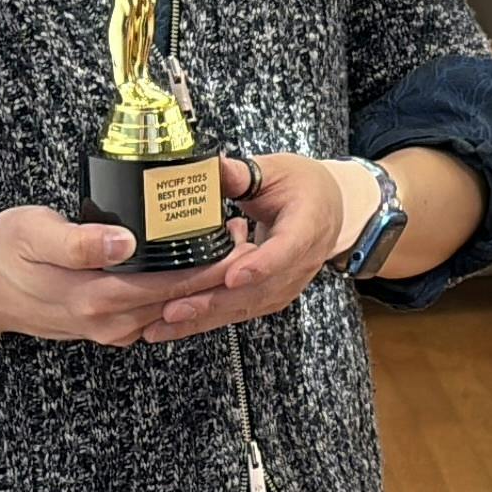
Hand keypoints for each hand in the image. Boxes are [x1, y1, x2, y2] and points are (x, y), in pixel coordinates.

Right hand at [0, 204, 237, 348]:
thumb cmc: (6, 253)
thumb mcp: (33, 234)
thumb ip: (78, 241)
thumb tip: (123, 242)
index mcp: (96, 298)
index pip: (171, 285)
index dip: (208, 264)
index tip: (236, 239)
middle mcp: (109, 322)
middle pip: (180, 300)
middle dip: (215, 271)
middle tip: (242, 235)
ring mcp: (111, 329)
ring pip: (171, 308)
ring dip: (201, 282)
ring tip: (227, 244)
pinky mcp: (110, 326)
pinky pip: (155, 311)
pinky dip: (178, 292)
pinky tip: (192, 263)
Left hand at [145, 154, 367, 343]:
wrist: (328, 209)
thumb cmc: (303, 187)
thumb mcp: (275, 171)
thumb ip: (241, 174)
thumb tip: (208, 166)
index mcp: (307, 227)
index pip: (285, 250)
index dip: (260, 265)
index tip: (233, 276)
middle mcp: (300, 263)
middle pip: (258, 289)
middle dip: (214, 301)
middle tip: (174, 309)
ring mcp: (286, 285)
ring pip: (245, 306)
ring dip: (203, 318)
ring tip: (163, 325)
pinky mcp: (271, 296)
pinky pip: (239, 310)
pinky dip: (206, 319)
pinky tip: (174, 325)